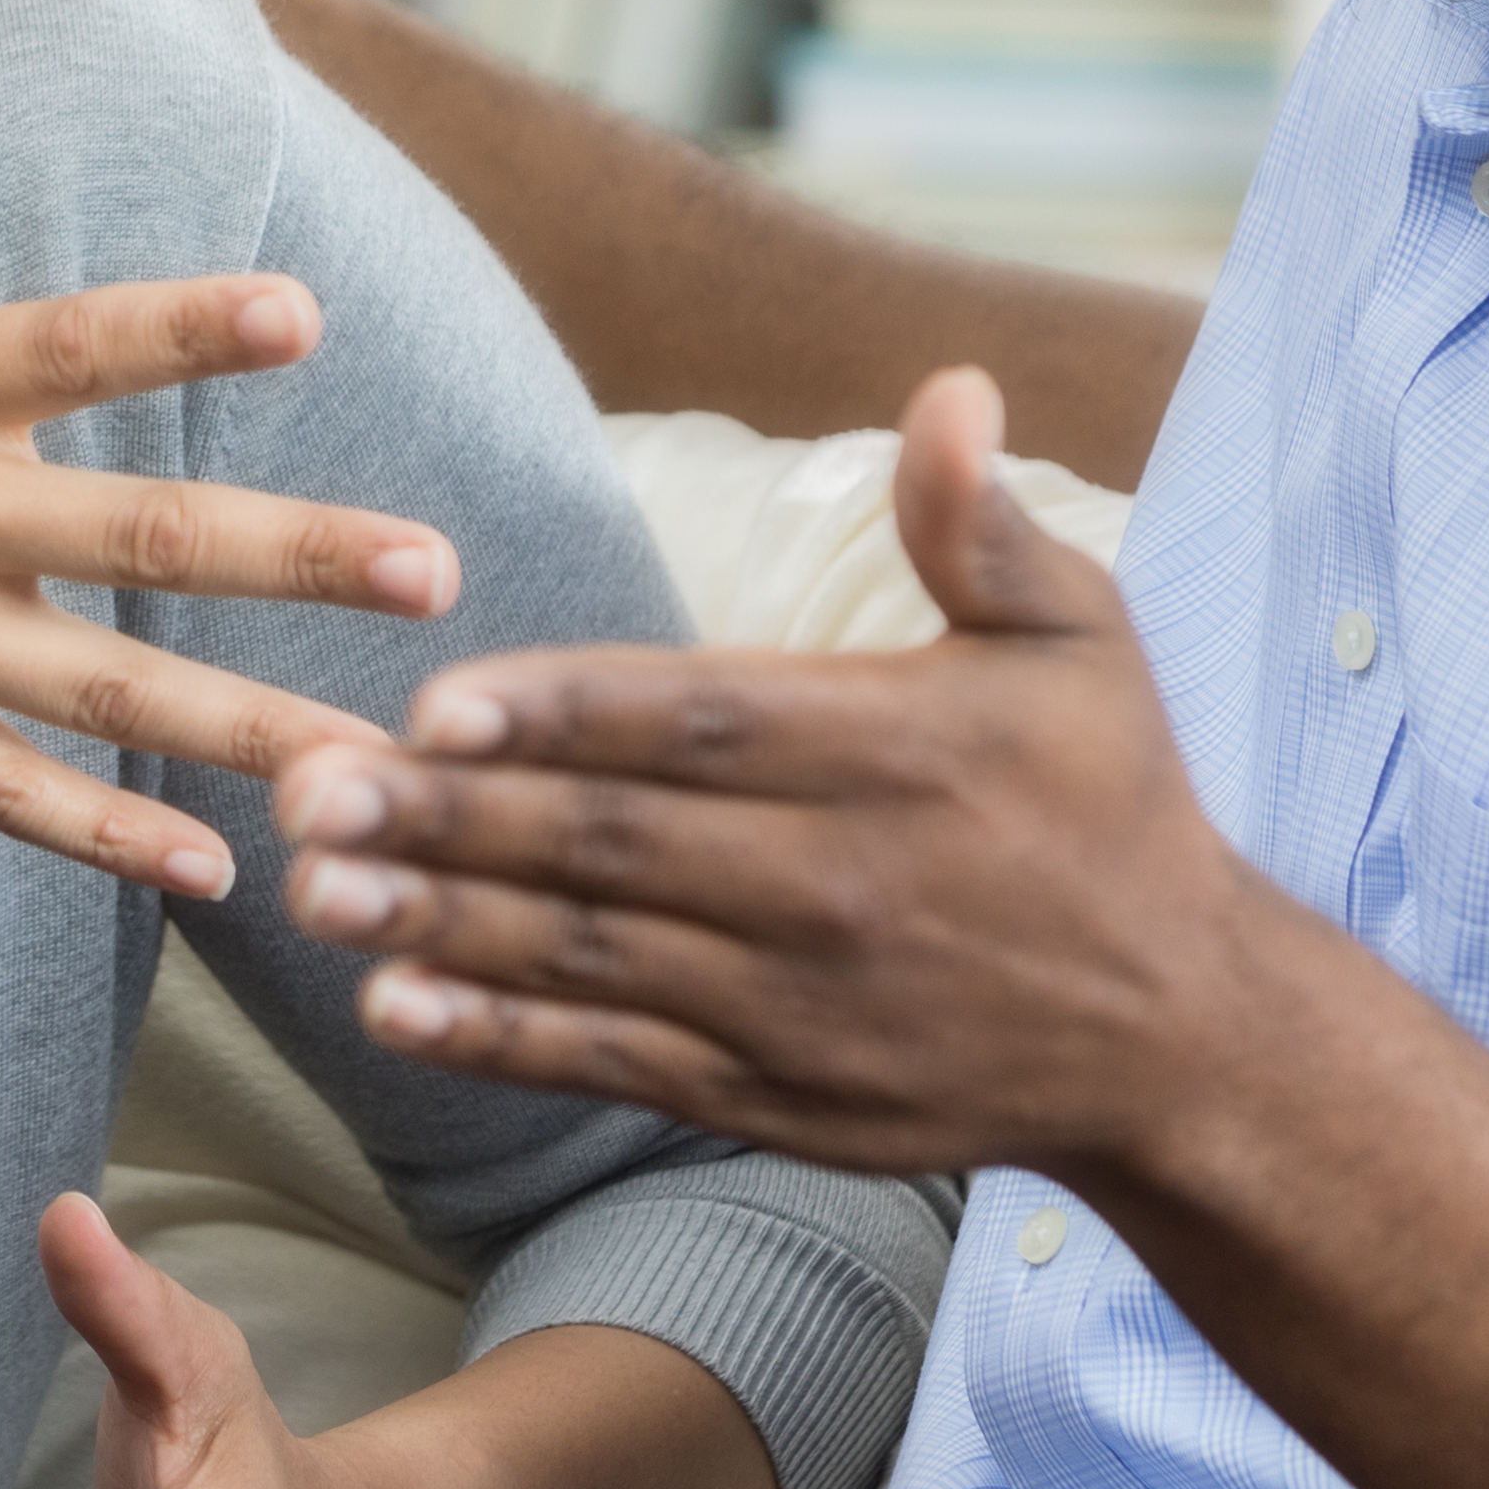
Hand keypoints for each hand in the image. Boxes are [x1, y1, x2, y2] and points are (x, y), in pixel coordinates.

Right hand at [0, 0, 455, 899]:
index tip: (305, 314)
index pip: (63, 346)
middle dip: (295, 558)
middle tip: (436, 567)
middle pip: (131, 543)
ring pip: (98, 694)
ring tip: (376, 765)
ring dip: (246, 726)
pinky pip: (4, 792)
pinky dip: (108, 838)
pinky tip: (218, 863)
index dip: (184, 329)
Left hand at [270, 368, 1277, 1180]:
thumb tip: (951, 387)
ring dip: (441, 929)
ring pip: (593, 959)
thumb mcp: (1084, 640)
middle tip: (304, 790)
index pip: (695, 723)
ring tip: (315, 892)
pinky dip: (503, 1044)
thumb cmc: (1113, 806)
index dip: (558, 711)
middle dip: (448, 820)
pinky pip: (619, 1066)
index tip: (432, 700)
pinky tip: (396, 1011)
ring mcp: (803, 1007)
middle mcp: (841, 885)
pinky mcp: (782, 1100)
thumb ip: (981, 525)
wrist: (1184, 1037)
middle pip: (613, 844)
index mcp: (896, 753)